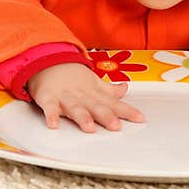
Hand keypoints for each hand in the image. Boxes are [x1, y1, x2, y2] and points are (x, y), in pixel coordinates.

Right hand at [26, 62, 144, 132]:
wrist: (49, 62)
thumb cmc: (73, 77)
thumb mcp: (94, 83)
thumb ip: (110, 91)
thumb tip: (126, 89)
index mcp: (94, 94)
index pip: (114, 104)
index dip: (127, 111)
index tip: (140, 119)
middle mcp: (82, 96)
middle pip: (96, 107)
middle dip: (106, 116)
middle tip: (116, 126)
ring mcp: (65, 97)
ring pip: (75, 108)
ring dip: (82, 117)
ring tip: (89, 127)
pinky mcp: (49, 97)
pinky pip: (49, 107)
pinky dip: (51, 115)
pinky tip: (53, 124)